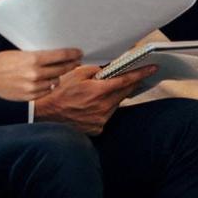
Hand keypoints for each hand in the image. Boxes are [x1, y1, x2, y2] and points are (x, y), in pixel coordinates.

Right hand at [0, 47, 84, 101]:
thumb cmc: (4, 61)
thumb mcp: (22, 53)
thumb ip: (40, 56)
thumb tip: (59, 55)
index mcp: (34, 59)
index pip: (61, 55)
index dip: (72, 54)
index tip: (79, 53)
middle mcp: (35, 73)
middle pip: (61, 69)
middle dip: (70, 64)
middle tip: (76, 61)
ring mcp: (33, 86)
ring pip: (55, 81)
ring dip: (57, 76)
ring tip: (55, 72)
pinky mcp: (30, 96)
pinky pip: (47, 91)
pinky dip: (48, 86)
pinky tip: (45, 81)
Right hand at [35, 65, 153, 134]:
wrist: (45, 114)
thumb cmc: (59, 92)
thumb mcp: (76, 74)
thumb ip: (96, 70)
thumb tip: (110, 69)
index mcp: (99, 91)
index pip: (126, 80)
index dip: (140, 74)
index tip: (152, 68)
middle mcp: (102, 107)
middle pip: (123, 93)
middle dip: (128, 84)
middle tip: (132, 77)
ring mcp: (101, 120)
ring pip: (115, 105)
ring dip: (113, 97)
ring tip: (99, 93)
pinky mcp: (97, 128)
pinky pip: (106, 116)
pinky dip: (103, 109)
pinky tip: (91, 106)